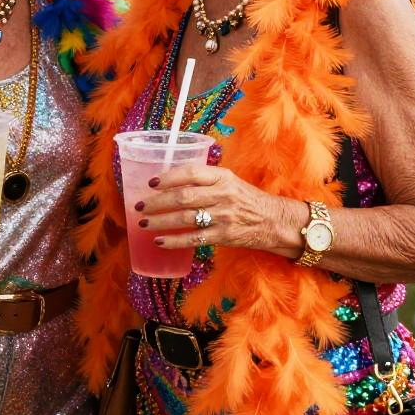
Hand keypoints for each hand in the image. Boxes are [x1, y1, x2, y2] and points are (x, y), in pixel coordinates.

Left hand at [135, 163, 285, 252]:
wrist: (275, 221)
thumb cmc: (246, 198)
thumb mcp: (229, 180)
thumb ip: (204, 179)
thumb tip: (168, 180)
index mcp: (222, 176)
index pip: (191, 173)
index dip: (168, 177)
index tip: (151, 183)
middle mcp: (222, 194)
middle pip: (183, 197)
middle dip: (157, 202)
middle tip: (139, 206)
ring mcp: (224, 216)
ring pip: (185, 218)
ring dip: (161, 221)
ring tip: (144, 223)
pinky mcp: (224, 236)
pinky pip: (194, 239)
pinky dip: (174, 241)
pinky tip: (159, 241)